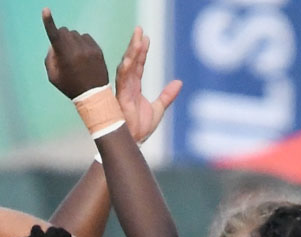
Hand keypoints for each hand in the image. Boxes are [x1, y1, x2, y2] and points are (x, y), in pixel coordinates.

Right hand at [42, 9, 109, 99]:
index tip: (46, 10)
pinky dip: (82, 43)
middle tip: (63, 51)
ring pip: (75, 34)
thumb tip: (53, 45)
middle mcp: (77, 49)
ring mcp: (89, 48)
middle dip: (61, 37)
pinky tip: (83, 55)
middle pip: (65, 31)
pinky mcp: (97, 49)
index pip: (54, 35)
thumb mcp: (53, 76)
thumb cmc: (70, 86)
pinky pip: (86, 37)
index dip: (48, 22)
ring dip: (72, 41)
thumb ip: (49, 58)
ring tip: (75, 56)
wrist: (94, 95)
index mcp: (64, 56)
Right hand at [115, 26, 180, 143]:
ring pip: (126, 66)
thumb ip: (167, 95)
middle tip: (139, 30)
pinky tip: (129, 58)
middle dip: (135, 45)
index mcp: (134, 87)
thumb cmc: (140, 128)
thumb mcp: (159, 108)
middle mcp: (127, 86)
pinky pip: (122, 79)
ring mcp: (123, 90)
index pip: (139, 65)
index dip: (142, 52)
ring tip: (136, 38)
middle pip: (131, 61)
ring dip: (131, 52)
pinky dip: (126, 68)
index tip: (146, 38)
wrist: (134, 141)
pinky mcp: (121, 97)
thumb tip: (179, 82)